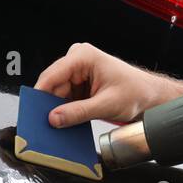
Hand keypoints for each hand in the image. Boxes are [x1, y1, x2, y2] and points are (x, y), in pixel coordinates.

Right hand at [34, 43, 157, 126]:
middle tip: (45, 125)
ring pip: (56, 94)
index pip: (52, 75)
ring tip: (60, 125)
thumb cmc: (136, 92)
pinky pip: (64, 98)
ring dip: (57, 109)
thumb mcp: (106, 105)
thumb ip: (79, 112)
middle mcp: (77, 60)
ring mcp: (77, 72)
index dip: (40, 94)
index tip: (33, 112)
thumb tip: (54, 118)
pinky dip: (64, 110)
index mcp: (83, 56)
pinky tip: (66, 121)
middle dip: (49, 105)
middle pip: (52, 85)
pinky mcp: (79, 84)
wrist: (149, 96)